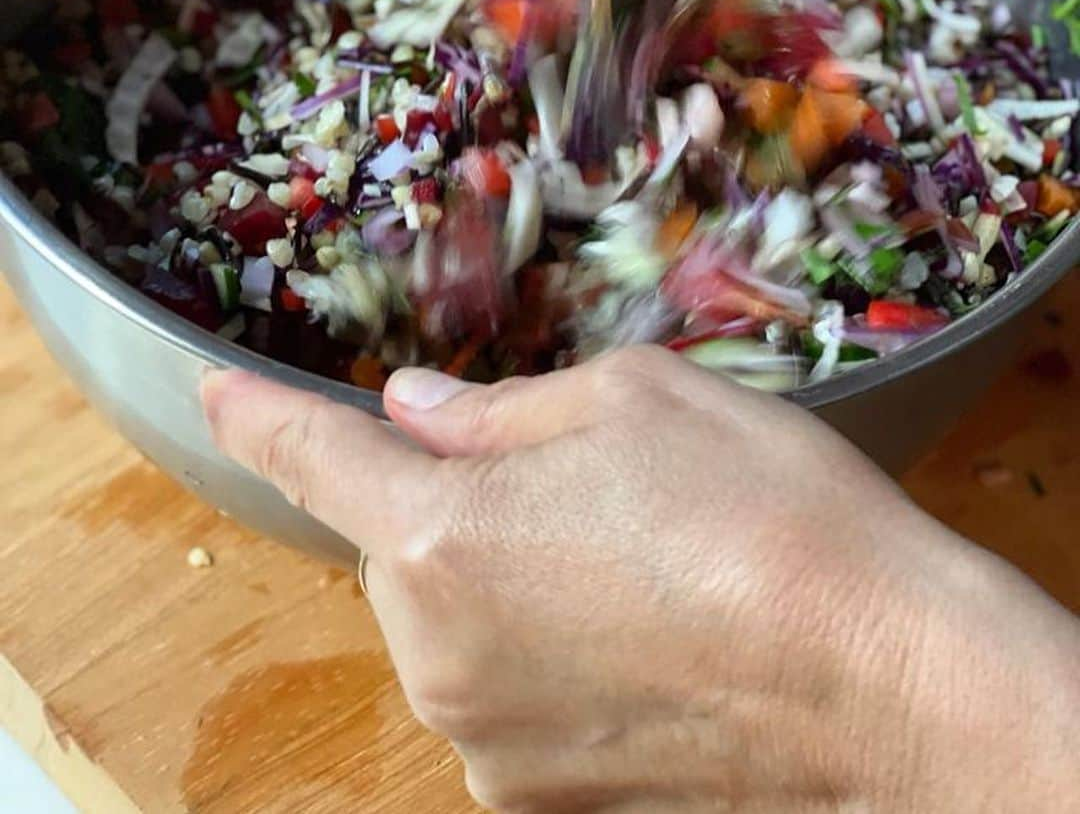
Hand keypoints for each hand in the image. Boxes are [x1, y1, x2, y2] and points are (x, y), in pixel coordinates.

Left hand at [203, 350, 1079, 811]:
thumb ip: (497, 410)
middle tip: (577, 482)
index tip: (220, 395)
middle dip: (451, 502)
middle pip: (399, 545)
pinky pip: (500, 691)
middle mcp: (435, 649)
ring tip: (635, 561)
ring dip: (503, 576)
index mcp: (443, 531)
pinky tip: (639, 627)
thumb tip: (415, 415)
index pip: (314, 457)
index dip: (258, 418)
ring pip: (450, 620)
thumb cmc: (764, 511)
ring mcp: (483, 738)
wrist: (889, 680)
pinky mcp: (536, 797)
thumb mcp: (634, 398)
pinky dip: (537, 648)